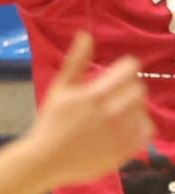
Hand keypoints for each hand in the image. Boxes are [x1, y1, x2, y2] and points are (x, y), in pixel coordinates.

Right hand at [28, 33, 152, 188]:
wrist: (47, 159)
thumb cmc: (51, 122)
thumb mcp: (59, 89)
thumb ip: (75, 62)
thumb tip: (85, 34)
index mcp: (94, 95)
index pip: (129, 70)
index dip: (125, 68)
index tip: (116, 74)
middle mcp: (111, 114)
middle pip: (139, 90)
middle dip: (128, 88)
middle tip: (113, 95)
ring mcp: (120, 134)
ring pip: (143, 110)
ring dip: (132, 107)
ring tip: (115, 112)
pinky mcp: (125, 150)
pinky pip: (146, 131)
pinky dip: (138, 126)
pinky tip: (123, 127)